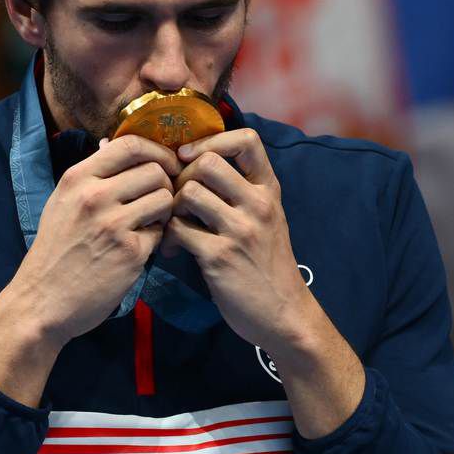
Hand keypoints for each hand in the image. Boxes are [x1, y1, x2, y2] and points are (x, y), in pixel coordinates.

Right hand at [14, 134, 180, 344]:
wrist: (41, 302)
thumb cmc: (54, 251)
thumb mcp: (63, 202)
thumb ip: (91, 175)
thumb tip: (112, 144)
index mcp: (77, 178)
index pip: (130, 144)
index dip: (157, 150)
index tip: (165, 163)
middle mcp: (95, 196)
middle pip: (155, 171)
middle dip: (164, 183)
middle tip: (157, 200)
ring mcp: (114, 224)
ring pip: (164, 198)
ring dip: (163, 210)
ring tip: (148, 223)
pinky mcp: (130, 252)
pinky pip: (161, 231)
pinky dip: (156, 238)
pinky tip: (139, 247)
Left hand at [162, 128, 310, 355]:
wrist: (285, 314)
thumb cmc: (268, 264)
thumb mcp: (268, 218)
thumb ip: (242, 191)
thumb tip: (197, 162)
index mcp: (269, 190)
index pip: (246, 140)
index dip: (212, 140)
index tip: (192, 156)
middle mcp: (258, 204)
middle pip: (206, 163)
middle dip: (182, 177)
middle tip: (176, 198)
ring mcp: (240, 230)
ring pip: (188, 193)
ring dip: (172, 207)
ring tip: (174, 224)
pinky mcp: (219, 257)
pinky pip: (178, 229)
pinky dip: (168, 237)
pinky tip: (174, 249)